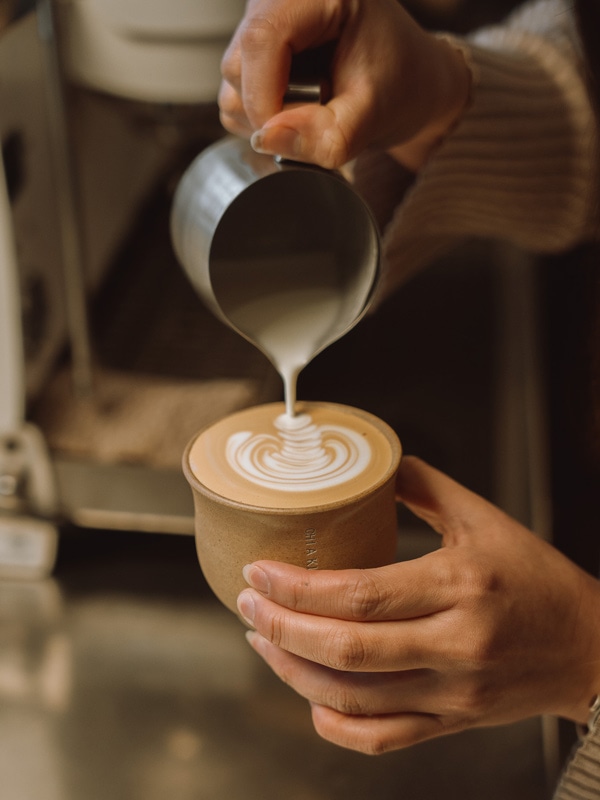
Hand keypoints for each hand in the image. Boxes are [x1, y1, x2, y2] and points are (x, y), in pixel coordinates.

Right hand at [219, 0, 469, 169]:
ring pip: (231, 84)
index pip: (262, 39)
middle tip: (323, 116)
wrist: (407, 80)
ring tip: (316, 109)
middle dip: (272, 112)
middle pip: (238, 65)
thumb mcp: (375, 114)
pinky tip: (299, 108)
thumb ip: (327, 134)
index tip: (289, 138)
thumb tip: (267, 139)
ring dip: (268, 118)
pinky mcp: (250, 51)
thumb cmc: (401, 81)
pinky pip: (234, 97)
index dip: (265, 99)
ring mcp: (260, 21)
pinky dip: (264, 118)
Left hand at [237, 456, 599, 753]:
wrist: (587, 646)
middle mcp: (455, 646)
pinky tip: (309, 697)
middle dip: (282, 627)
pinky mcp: (452, 723)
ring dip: (294, 672)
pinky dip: (335, 725)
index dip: (300, 587)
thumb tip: (375, 467)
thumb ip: (427, 488)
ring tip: (262, 639)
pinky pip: (383, 738)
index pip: (362, 593)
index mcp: (461, 586)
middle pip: (348, 649)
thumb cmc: (536, 578)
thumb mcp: (487, 520)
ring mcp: (452, 693)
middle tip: (247, 602)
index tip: (260, 570)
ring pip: (355, 698)